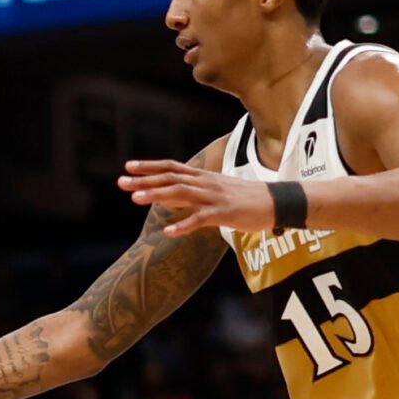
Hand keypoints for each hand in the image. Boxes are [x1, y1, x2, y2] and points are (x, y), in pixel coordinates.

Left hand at [116, 159, 271, 236]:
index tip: (128, 167)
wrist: (276, 202)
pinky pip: (200, 219)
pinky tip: (168, 232)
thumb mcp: (218, 189)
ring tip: (136, 199)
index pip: (171, 167)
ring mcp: (214, 198)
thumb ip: (196, 191)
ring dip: (157, 195)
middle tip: (121, 182)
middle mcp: (205, 183)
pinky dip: (183, 225)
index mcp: (203, 177)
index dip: (149, 166)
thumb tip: (174, 195)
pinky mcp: (224, 213)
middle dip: (144, 180)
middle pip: (170, 178)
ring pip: (181, 194)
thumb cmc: (247, 197)